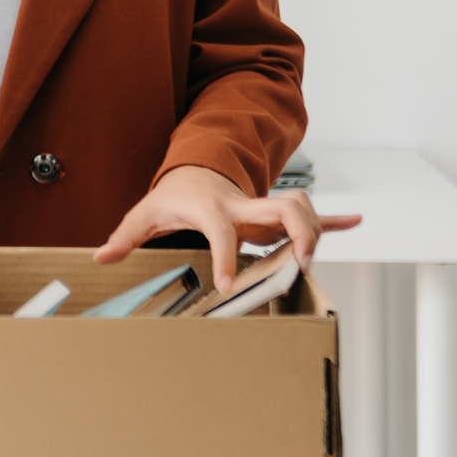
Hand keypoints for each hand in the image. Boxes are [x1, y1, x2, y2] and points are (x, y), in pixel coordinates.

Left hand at [93, 165, 362, 294]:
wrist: (194, 170)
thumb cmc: (171, 197)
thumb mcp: (145, 214)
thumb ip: (124, 237)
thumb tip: (99, 258)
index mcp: (210, 207)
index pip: (222, 230)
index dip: (224, 257)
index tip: (225, 286)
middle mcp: (244, 204)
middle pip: (282, 207)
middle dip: (298, 232)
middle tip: (298, 265)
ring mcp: (263, 208)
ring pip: (300, 207)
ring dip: (317, 229)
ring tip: (311, 260)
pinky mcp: (274, 214)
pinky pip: (312, 214)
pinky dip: (335, 219)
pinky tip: (357, 221)